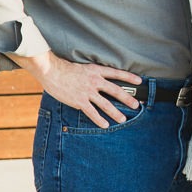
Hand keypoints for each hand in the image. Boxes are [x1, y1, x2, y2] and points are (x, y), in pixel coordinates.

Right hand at [18, 52, 141, 127]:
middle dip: (128, 99)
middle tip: (136, 105)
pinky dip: (99, 119)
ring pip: (106, 104)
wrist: (51, 71)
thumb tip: (101, 80)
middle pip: (116, 91)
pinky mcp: (79, 101)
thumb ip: (93, 74)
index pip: (117, 73)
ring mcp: (87, 92)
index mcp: (96, 71)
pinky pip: (92, 112)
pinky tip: (105, 124)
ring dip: (116, 113)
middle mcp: (95, 81)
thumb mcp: (84, 67)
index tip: (139, 81)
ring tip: (123, 119)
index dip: (129, 77)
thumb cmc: (65, 69)